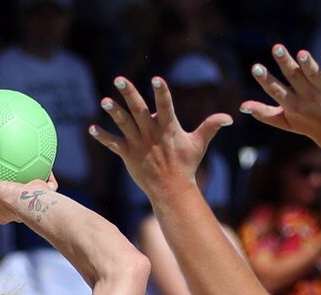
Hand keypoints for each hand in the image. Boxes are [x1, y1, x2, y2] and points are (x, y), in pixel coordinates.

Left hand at [0, 150, 57, 222]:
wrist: (34, 202)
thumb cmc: (9, 201)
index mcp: (0, 213)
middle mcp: (16, 210)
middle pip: (8, 199)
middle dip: (5, 189)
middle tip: (1, 175)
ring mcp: (32, 203)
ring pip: (28, 192)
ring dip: (26, 180)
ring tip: (23, 167)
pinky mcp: (46, 196)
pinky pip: (48, 183)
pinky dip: (47, 174)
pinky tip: (43, 163)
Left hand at [88, 76, 232, 199]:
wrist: (171, 190)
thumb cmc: (186, 165)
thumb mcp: (199, 144)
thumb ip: (211, 126)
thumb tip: (230, 117)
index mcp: (168, 128)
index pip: (165, 106)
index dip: (161, 93)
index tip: (156, 80)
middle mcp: (151, 133)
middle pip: (139, 110)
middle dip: (130, 94)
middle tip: (119, 79)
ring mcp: (138, 144)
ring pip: (124, 124)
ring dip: (114, 112)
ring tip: (105, 101)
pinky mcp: (128, 154)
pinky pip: (113, 144)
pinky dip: (102, 137)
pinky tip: (90, 128)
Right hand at [242, 45, 320, 140]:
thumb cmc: (305, 123)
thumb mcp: (283, 121)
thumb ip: (263, 113)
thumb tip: (242, 106)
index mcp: (291, 105)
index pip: (276, 91)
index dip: (265, 79)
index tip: (256, 68)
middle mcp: (306, 97)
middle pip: (294, 77)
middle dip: (285, 62)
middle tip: (276, 48)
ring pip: (313, 75)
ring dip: (307, 64)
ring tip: (301, 53)